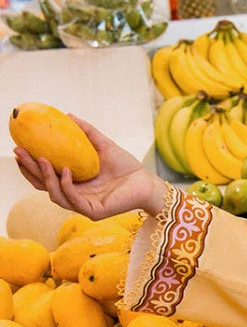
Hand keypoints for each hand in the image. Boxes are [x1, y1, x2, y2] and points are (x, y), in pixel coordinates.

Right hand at [14, 114, 166, 219]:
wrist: (146, 181)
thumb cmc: (126, 166)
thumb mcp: (103, 145)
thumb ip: (86, 132)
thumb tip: (67, 115)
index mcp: (73, 183)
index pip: (45, 176)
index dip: (30, 165)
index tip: (19, 148)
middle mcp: (74, 196)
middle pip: (44, 186)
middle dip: (29, 171)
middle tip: (19, 153)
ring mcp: (83, 205)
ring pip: (55, 195)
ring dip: (45, 178)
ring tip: (41, 159)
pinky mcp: (94, 212)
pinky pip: (74, 200)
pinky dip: (66, 185)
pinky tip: (65, 170)